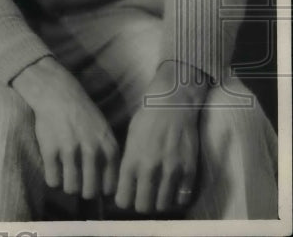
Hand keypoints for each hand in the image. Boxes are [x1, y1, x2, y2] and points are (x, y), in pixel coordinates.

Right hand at [12, 56, 119, 199]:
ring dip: (68, 186)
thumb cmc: (82, 113)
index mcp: (109, 149)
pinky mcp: (50, 150)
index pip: (109, 187)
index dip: (101, 189)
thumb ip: (108, 156)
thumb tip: (108, 187)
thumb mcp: (104, 132)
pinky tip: (53, 170)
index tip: (94, 185)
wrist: (57, 93)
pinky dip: (53, 179)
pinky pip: (53, 181)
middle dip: (83, 191)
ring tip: (65, 176)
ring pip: (71, 189)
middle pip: (90, 192)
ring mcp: (70, 151)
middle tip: (78, 183)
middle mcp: (92, 152)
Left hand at [114, 62, 205, 212]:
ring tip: (158, 193)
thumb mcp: (129, 140)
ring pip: (163, 206)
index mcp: (131, 161)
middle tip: (143, 196)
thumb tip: (126, 184)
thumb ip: (129, 163)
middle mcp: (150, 169)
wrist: (172, 105)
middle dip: (141, 204)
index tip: (126, 196)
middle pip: (143, 207)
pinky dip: (178, 197)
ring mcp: (172, 171)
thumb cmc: (146, 119)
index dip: (123, 200)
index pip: (123, 199)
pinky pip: (183, 198)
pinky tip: (174, 189)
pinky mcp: (190, 171)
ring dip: (160, 202)